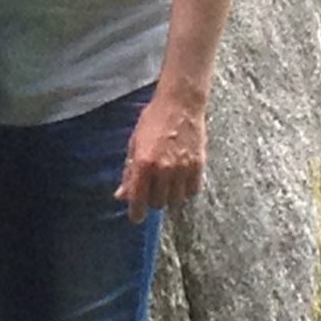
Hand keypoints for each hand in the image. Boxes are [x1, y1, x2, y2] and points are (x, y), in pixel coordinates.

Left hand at [115, 88, 208, 222]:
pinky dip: (185, 189)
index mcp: (144, 163)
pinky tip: (180, 177)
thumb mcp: (134, 144)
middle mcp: (163, 169)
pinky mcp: (198, 166)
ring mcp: (182, 169)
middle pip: (157, 203)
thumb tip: (121, 195)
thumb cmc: (153, 120)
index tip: (136, 217)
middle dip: (152, 199)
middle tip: (152, 187)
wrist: (180, 103)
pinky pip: (192, 191)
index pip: (138, 200)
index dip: (136, 213)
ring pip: (175, 200)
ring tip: (166, 180)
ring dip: (169, 195)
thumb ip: (129, 172)